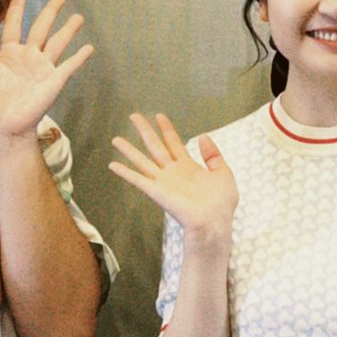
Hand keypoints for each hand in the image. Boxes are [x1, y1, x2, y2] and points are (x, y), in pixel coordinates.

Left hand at [0, 0, 93, 142]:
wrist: (0, 129)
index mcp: (7, 55)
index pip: (13, 25)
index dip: (17, 9)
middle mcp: (27, 57)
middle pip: (40, 28)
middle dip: (49, 12)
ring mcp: (42, 68)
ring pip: (57, 42)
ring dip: (68, 29)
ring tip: (78, 17)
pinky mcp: (54, 80)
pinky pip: (69, 65)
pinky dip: (79, 57)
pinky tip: (89, 47)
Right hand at [110, 112, 237, 242]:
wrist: (215, 221)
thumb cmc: (221, 203)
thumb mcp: (223, 172)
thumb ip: (213, 154)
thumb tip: (203, 136)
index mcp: (188, 166)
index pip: (173, 142)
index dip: (166, 128)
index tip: (159, 115)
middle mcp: (172, 172)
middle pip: (155, 146)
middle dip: (144, 130)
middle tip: (134, 116)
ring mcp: (163, 182)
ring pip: (142, 160)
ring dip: (128, 149)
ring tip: (115, 138)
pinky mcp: (157, 192)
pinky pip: (138, 180)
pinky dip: (125, 172)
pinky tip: (113, 165)